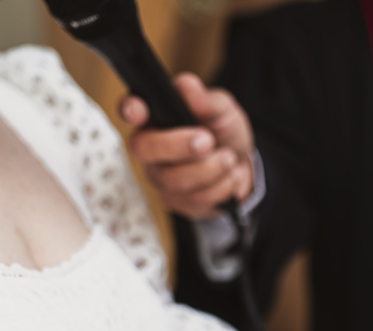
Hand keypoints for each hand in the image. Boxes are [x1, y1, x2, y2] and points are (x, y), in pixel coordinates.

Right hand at [122, 73, 254, 219]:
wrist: (243, 166)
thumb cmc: (223, 132)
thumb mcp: (222, 110)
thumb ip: (205, 99)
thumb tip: (186, 86)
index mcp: (156, 118)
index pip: (131, 111)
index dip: (130, 110)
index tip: (139, 110)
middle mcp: (150, 148)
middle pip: (145, 149)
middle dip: (178, 146)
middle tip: (208, 140)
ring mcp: (160, 177)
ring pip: (174, 179)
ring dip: (211, 169)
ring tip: (230, 158)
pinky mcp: (176, 202)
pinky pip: (194, 200)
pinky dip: (222, 186)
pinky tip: (231, 176)